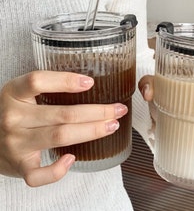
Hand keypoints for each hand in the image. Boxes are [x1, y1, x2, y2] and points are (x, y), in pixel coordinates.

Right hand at [0, 71, 127, 186]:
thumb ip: (45, 87)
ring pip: (60, 136)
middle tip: (118, 109)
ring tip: (112, 125)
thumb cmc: (15, 113)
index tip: (91, 82)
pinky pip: (38, 175)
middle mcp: (13, 117)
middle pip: (62, 114)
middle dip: (97, 112)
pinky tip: (72, 158)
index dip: (66, 81)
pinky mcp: (18, 166)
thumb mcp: (22, 94)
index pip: (38, 81)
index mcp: (13, 93)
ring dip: (92, 131)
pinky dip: (57, 170)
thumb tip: (89, 84)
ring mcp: (15, 143)